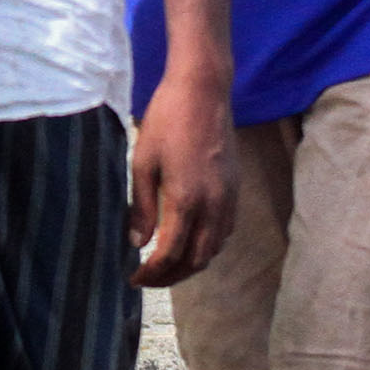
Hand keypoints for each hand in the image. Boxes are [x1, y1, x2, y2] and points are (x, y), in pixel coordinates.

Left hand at [126, 69, 234, 287]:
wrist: (204, 91)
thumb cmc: (167, 120)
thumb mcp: (143, 161)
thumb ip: (141, 206)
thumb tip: (136, 242)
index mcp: (186, 199)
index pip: (171, 253)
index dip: (152, 273)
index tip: (134, 279)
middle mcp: (213, 205)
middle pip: (197, 260)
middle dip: (172, 277)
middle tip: (148, 279)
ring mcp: (229, 197)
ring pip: (215, 248)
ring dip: (191, 264)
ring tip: (167, 266)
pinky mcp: (236, 188)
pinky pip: (225, 231)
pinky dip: (208, 245)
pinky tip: (190, 241)